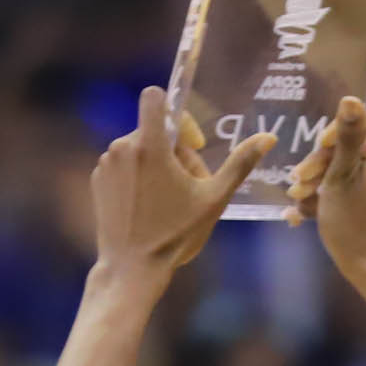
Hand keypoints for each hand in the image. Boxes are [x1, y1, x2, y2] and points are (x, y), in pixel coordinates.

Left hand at [91, 85, 273, 279]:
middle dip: (174, 151)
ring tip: (168, 200)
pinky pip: (122, 166)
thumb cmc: (175, 234)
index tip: (190, 142)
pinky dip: (136, 178)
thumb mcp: (214, 199)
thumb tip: (267, 138)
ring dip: (155, 165)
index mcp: (150, 145)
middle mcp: (122, 147)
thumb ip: (239, 164)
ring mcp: (106, 165)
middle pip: (154, 131)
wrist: (132, 268)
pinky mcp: (97, 181)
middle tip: (188, 186)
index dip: (177, 112)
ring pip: (138, 149)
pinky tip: (147, 207)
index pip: (155, 97)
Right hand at [288, 96, 365, 279]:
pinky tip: (301, 209)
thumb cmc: (354, 221)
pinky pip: (345, 182)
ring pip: (342, 162)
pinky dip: (325, 191)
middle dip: (319, 157)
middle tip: (300, 178)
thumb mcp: (341, 175)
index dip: (336, 121)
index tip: (317, 143)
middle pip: (348, 138)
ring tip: (297, 196)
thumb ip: (346, 136)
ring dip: (317, 176)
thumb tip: (350, 97)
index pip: (364, 110)